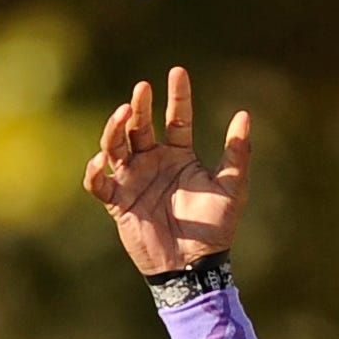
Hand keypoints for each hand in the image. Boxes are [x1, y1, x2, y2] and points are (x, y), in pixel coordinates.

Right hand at [83, 66, 250, 274]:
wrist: (194, 267)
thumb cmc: (214, 229)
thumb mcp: (232, 188)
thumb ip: (237, 154)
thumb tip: (244, 115)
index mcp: (179, 156)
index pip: (176, 118)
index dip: (177, 96)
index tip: (177, 72)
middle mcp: (153, 163)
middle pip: (140, 126)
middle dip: (139, 106)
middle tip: (142, 89)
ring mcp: (133, 181)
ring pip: (115, 146)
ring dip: (115, 128)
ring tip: (124, 113)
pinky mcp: (118, 203)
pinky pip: (99, 183)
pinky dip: (94, 172)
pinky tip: (100, 160)